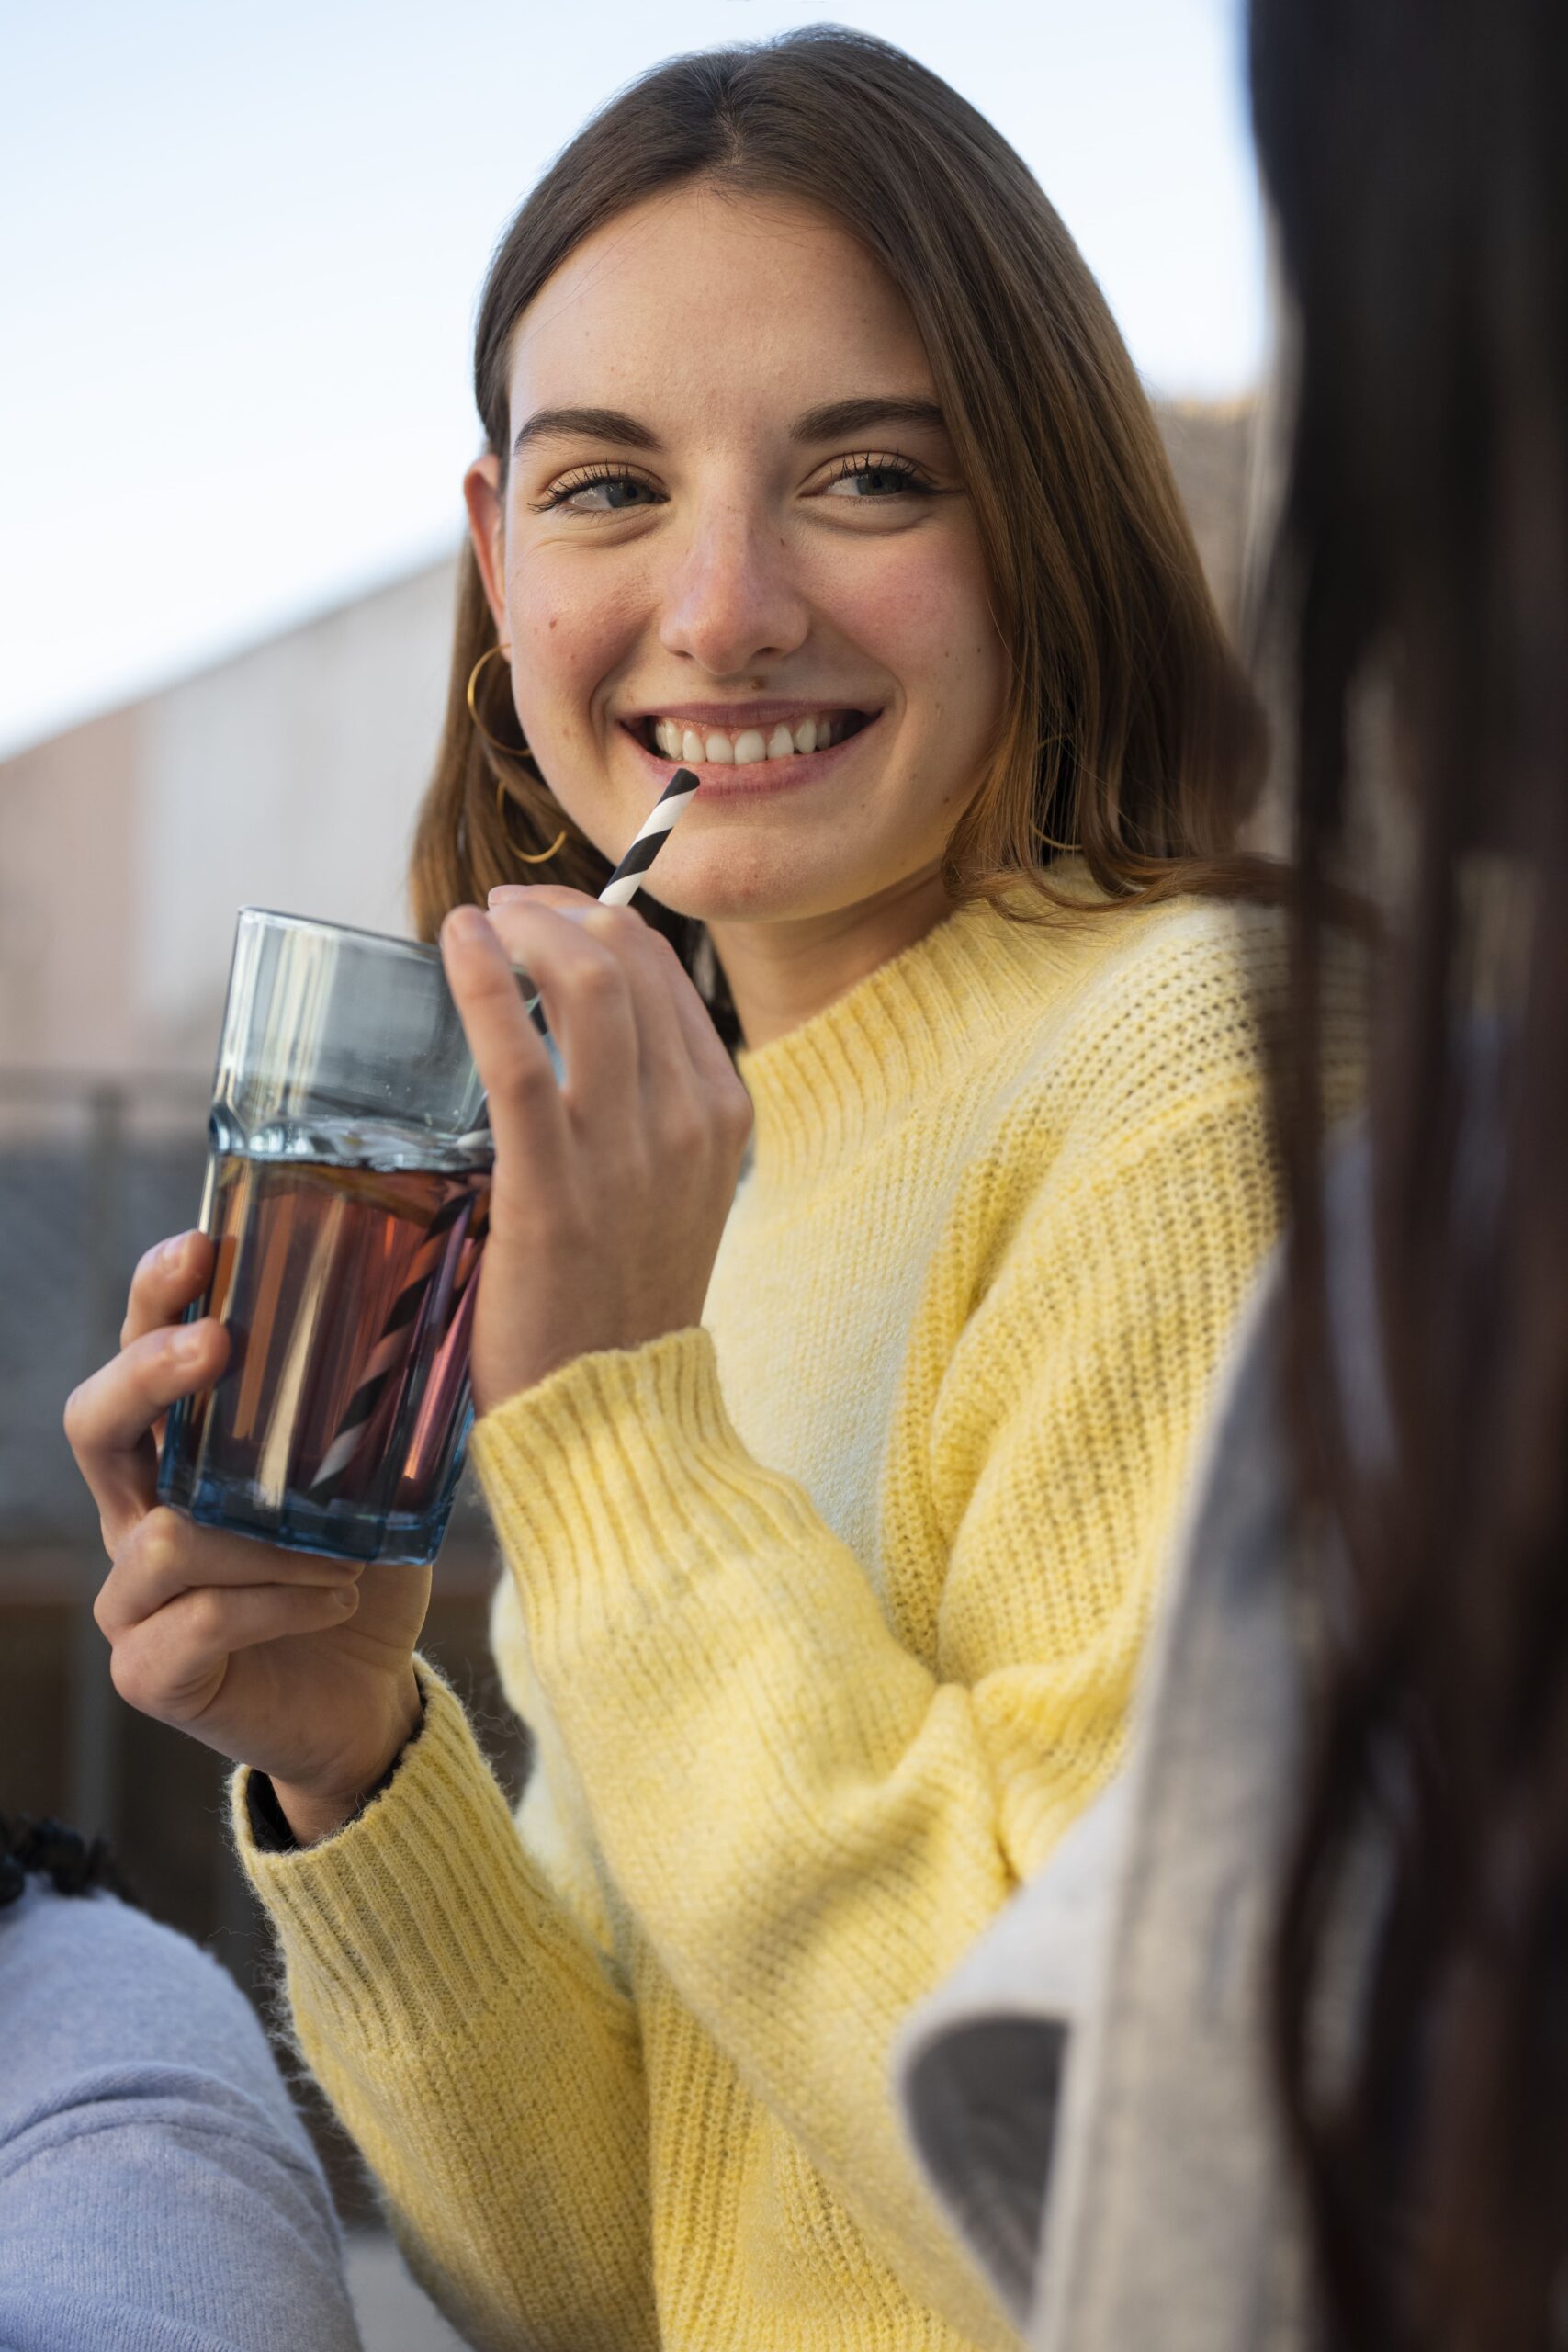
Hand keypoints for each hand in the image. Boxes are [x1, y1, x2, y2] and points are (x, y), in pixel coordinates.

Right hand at [64, 1231, 427, 1843]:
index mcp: (181, 1455)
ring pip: (162, 1539)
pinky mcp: (152, 1672)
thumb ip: (388, 1410)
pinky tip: (332, 1601)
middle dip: (148, 1374)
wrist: (368, 1702)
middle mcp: (138, 1516)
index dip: (153, 1297)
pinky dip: (274, 1606)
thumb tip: (462, 1302)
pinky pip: (194, 1622)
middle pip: (93, 1426)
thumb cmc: (361, 1576)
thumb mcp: (380, 1483)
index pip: (138, 1354)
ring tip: (343, 1557)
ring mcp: (134, 1599)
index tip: (201, 1247)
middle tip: (220, 1344)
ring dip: (264, 1542)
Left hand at [440, 885, 752, 1413]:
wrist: (616, 1413)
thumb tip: (578, 1037)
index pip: (662, 974)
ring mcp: (627, 1151)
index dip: (594, 920)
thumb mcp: (669, 1192)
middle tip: (501, 910)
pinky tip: (453, 946)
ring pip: (585, 983)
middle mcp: (687, 1119)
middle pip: (627, 958)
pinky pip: (518, 1056)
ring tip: (475, 921)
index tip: (541, 916)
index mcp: (721, 1113)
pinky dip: (479, 982)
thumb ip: (644, 1113)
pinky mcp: (555, 1187)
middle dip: (554, 910)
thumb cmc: (620, 1302)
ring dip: (522, 927)